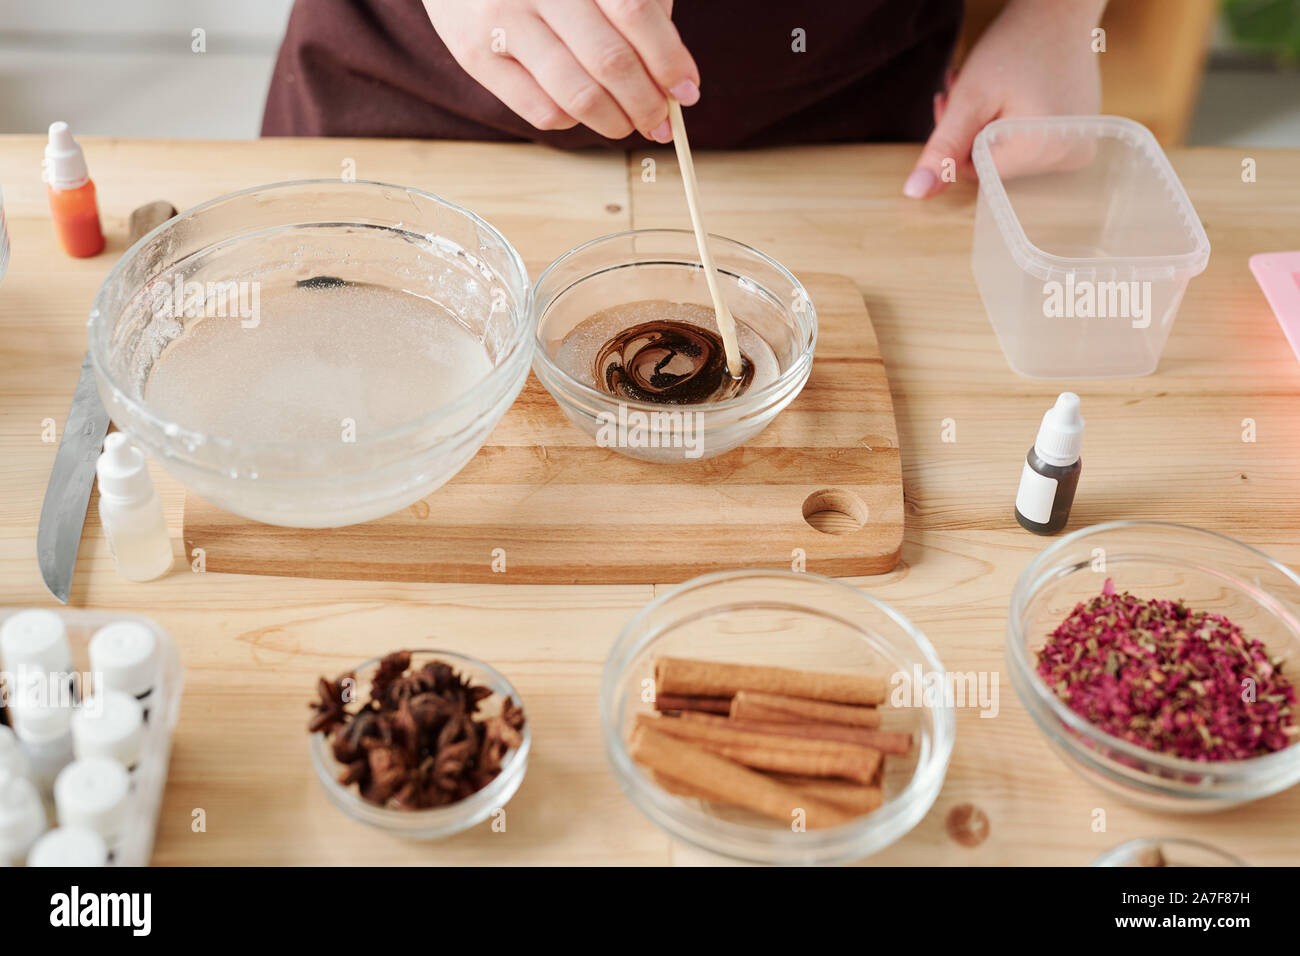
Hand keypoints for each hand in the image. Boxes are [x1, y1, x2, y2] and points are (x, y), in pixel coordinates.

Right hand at [423, 0, 699, 140]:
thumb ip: (636, 5)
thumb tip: (672, 74)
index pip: (636, 13)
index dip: (669, 59)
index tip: (688, 90)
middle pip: (610, 61)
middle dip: (647, 101)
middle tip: (662, 120)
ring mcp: (502, 21)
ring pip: (577, 94)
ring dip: (616, 121)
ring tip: (630, 124)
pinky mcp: (475, 56)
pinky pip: (541, 111)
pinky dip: (573, 121)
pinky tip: (582, 112)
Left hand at [904, 0, 1105, 197]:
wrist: (1059, 10)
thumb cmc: (1016, 44)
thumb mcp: (970, 98)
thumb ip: (944, 149)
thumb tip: (917, 193)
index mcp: (1043, 152)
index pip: (974, 172)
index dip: (954, 140)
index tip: (949, 100)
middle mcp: (1069, 158)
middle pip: (992, 163)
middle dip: (969, 130)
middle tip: (959, 87)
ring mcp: (1078, 148)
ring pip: (1007, 153)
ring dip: (984, 124)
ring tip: (983, 85)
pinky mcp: (1078, 137)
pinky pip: (1028, 143)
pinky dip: (1008, 121)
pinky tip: (1003, 93)